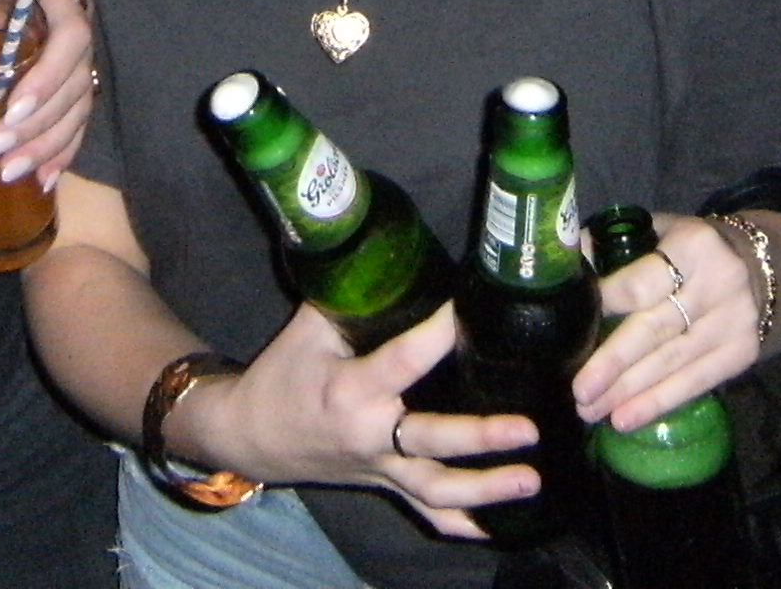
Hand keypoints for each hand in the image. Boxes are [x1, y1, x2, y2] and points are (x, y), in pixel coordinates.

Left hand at [0, 0, 97, 185]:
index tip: (12, 111)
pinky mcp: (68, 63)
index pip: (71, 35)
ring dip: (52, 142)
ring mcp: (75, 42)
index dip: (49, 76)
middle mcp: (75, 14)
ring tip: (15, 173)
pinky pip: (79, 106)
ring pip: (81, 99)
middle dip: (42, 125)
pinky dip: (66, 143)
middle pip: (78, 78)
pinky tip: (47, 177)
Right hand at [178, 304, 541, 540]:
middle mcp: (370, 435)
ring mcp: (380, 467)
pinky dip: (463, 523)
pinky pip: (425, 514)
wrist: (250, 435)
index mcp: (349, 390)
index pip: (403, 359)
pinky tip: (503, 527)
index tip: (472, 308)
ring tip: (531, 480)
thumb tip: (392, 253)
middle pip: (430, 441)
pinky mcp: (384, 484)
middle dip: (480, 438)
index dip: (439, 332)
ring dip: (485, 489)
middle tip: (528, 429)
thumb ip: (351, 297)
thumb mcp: (308, 328)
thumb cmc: (282, 375)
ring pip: (435, 488)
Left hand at [573, 211, 773, 434]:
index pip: (640, 282)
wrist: (766, 264)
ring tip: (591, 410)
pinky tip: (625, 419)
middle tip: (579, 390)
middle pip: (654, 329)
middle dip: (612, 362)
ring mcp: (732, 323)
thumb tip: (567, 266)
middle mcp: (716, 284)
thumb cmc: (695, 248)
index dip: (605, 305)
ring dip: (628, 391)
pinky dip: (658, 403)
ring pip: (671, 362)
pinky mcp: (742, 353)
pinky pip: (695, 382)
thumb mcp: (663, 231)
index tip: (572, 325)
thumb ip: (617, 245)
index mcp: (691, 246)